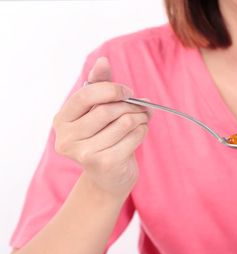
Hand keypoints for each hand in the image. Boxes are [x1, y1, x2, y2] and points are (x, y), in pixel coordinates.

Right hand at [53, 57, 149, 197]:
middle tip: (142, 107)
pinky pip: (133, 137)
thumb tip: (102, 60)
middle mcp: (66, 138)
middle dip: (130, 106)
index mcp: (61, 120)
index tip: (127, 92)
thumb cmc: (104, 139)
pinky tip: (140, 133)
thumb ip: (100, 86)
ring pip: (123, 123)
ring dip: (140, 118)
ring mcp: (83, 153)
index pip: (86, 95)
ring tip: (142, 119)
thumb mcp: (99, 111)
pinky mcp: (104, 163)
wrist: (109, 178)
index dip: (111, 89)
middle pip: (107, 110)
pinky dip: (142, 132)